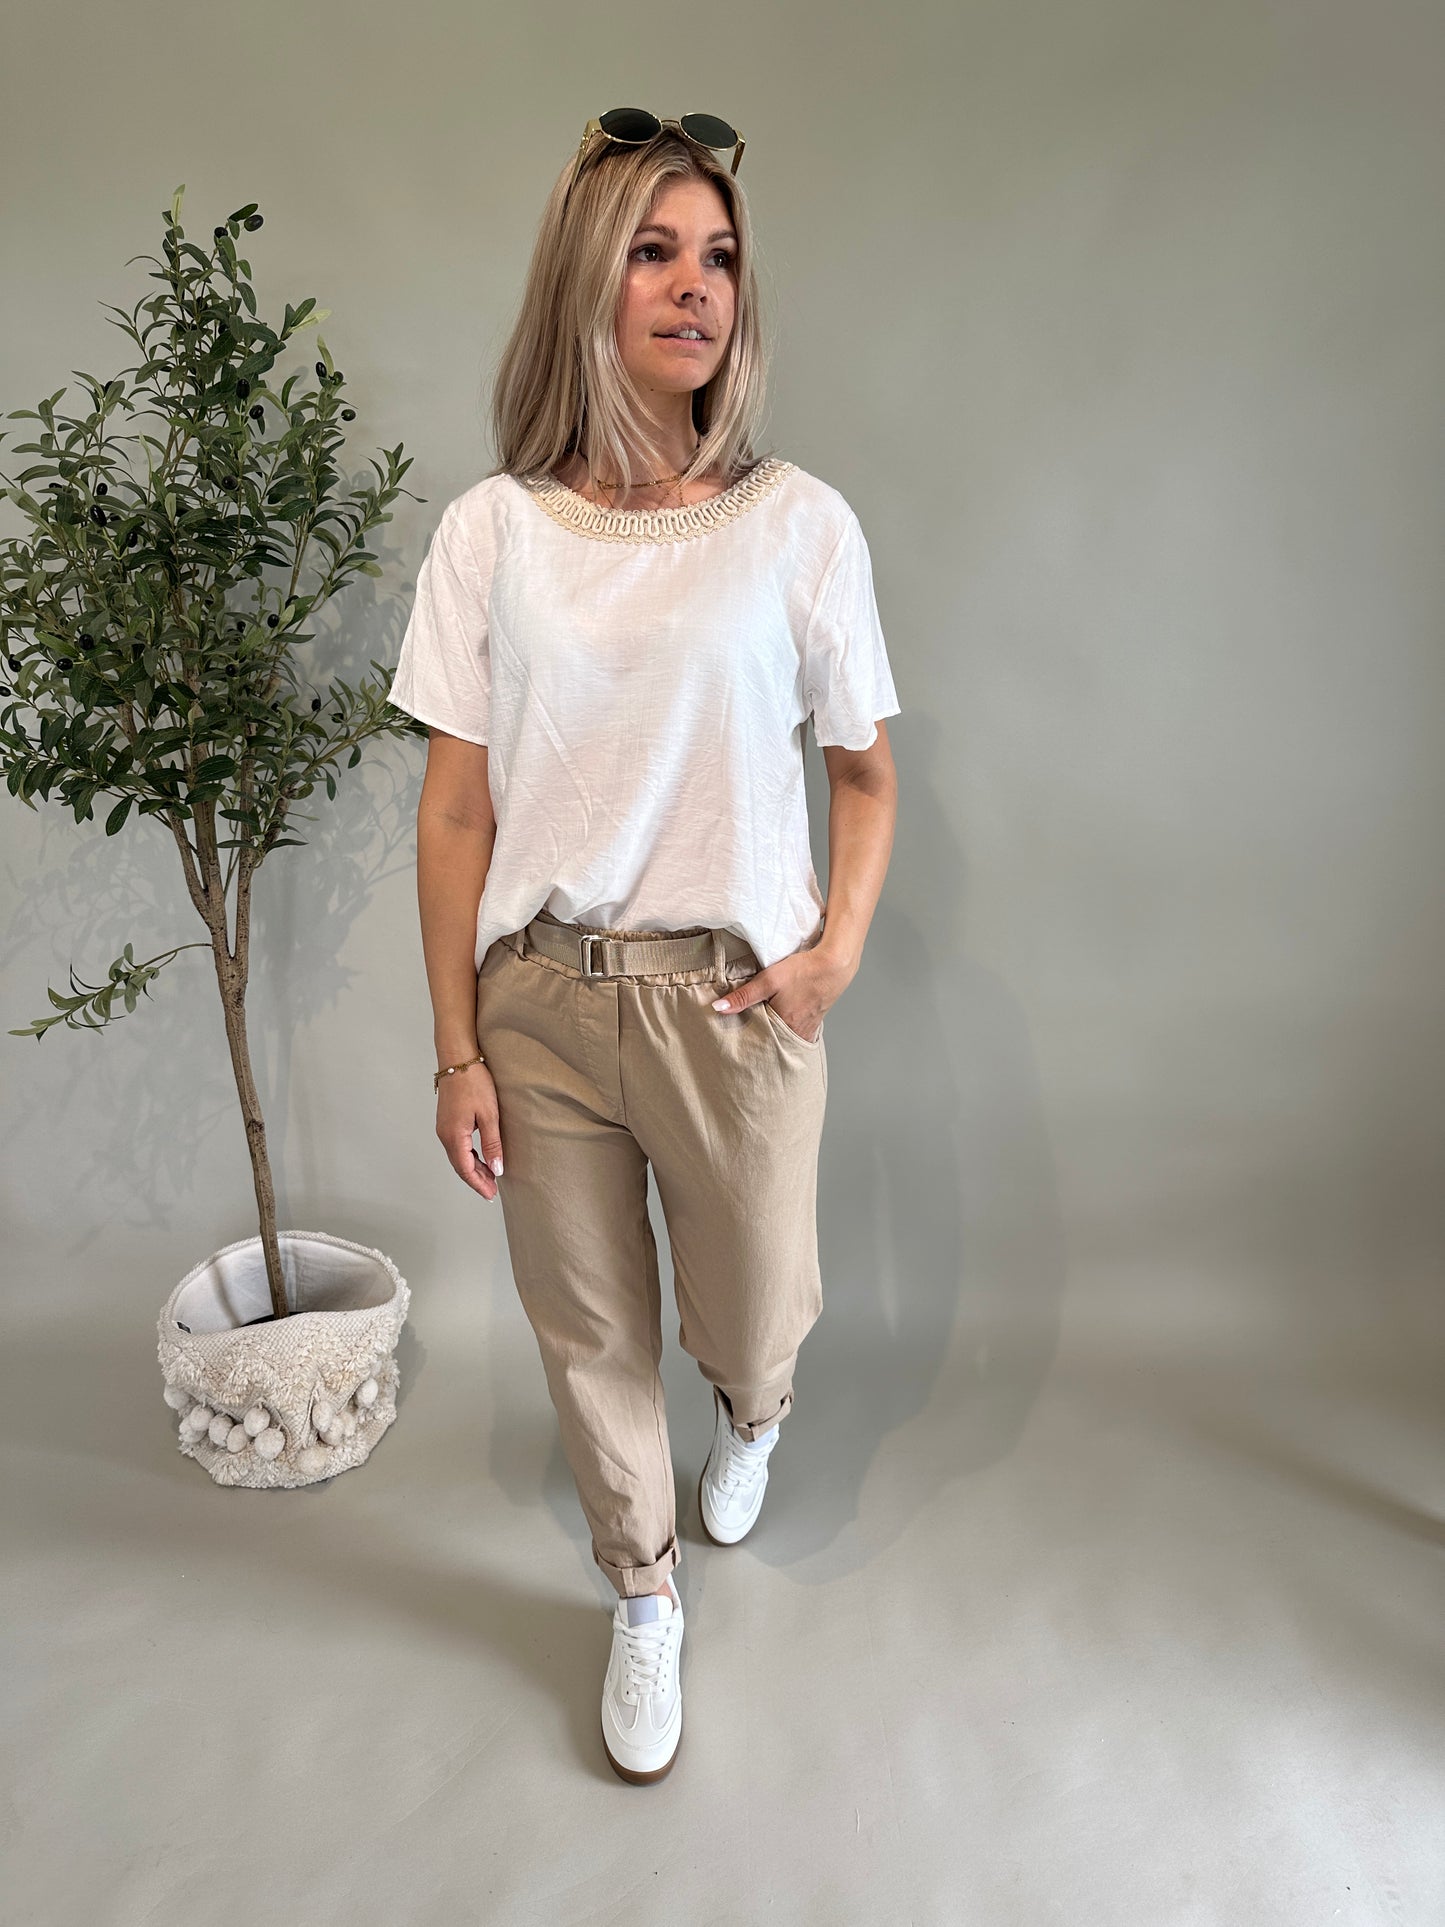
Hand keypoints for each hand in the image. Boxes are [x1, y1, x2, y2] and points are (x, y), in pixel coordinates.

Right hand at [436, 1061, 504, 1199]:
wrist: (458, 1058)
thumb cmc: (474, 1083)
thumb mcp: (489, 1115)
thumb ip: (492, 1144)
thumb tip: (496, 1168)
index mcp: (454, 1136)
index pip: (465, 1170)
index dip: (478, 1184)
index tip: (491, 1194)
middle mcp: (444, 1134)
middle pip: (460, 1166)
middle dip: (476, 1179)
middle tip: (492, 1191)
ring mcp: (443, 1128)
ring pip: (458, 1156)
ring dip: (473, 1168)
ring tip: (489, 1177)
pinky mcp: (447, 1121)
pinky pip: (457, 1146)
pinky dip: (468, 1156)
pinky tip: (480, 1157)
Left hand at [711, 941, 855, 1043]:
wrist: (835, 964)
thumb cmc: (803, 970)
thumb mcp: (769, 980)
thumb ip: (743, 996)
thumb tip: (718, 1008)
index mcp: (783, 1024)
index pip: (756, 1039)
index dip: (744, 1037)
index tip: (732, 1036)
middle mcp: (796, 1032)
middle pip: (771, 1042)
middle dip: (758, 1041)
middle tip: (744, 1039)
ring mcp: (807, 1029)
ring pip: (784, 1038)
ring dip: (773, 1036)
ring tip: (761, 1031)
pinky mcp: (814, 1022)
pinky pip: (797, 1034)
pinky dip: (787, 1032)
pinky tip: (782, 1024)